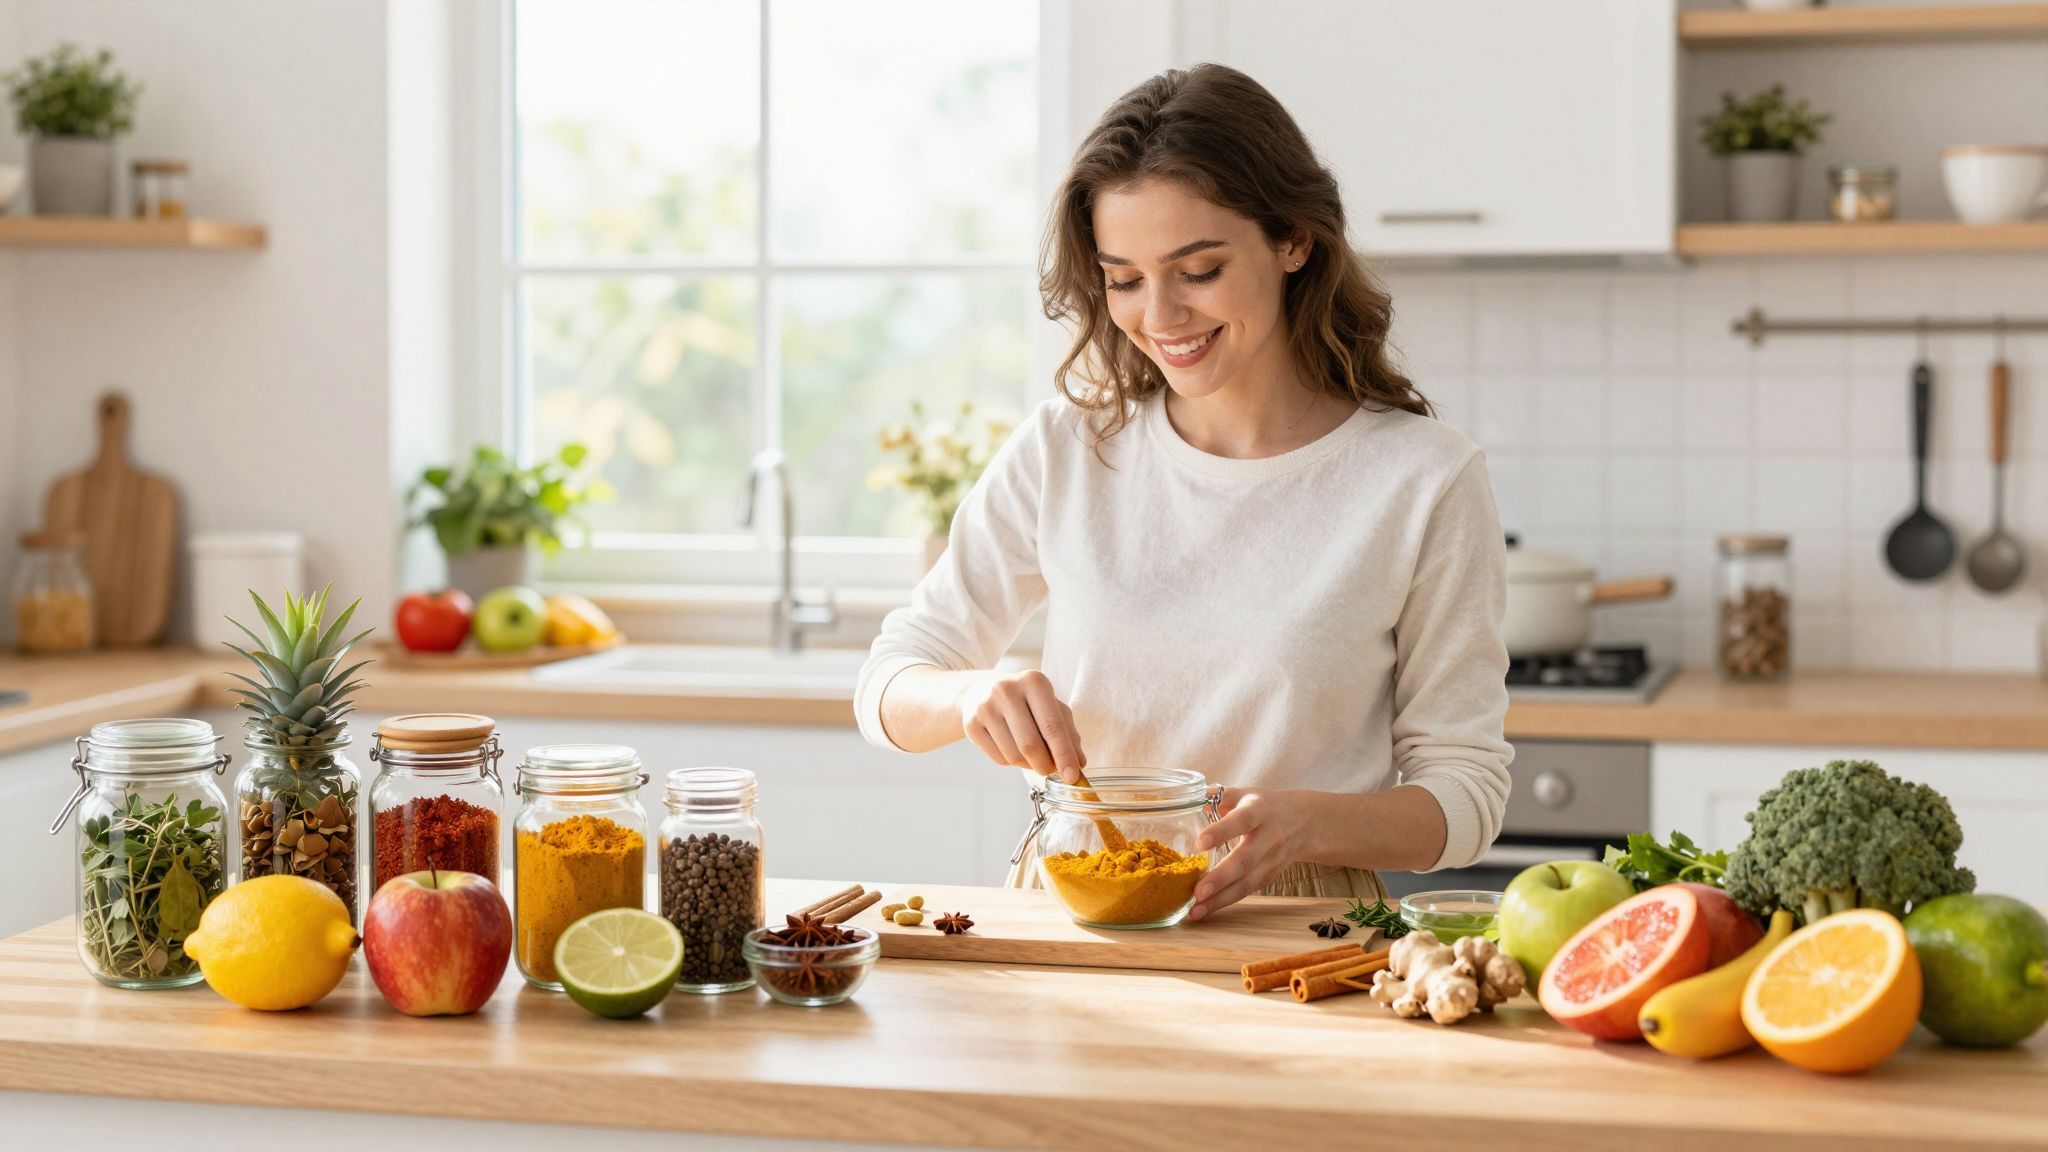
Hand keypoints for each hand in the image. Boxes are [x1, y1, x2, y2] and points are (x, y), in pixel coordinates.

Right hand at [956, 670, 1086, 782]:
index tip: (1072, 776)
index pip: (1052, 726)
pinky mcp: (971, 724)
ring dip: (1028, 765)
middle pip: (1030, 745)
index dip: (1064, 755)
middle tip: (1051, 770)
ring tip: (1031, 755)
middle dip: (1045, 765)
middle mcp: (1007, 690)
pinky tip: (1013, 749)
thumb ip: (1069, 734)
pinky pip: (998, 758)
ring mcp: (985, 707)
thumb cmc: (1025, 702)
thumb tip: (1078, 763)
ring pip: (1013, 755)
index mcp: (1034, 682)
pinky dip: (1012, 762)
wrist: (982, 692)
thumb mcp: (1051, 708)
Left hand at [1187, 788, 1315, 920]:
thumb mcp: (1243, 793)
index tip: (1201, 843)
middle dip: (1221, 877)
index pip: (1242, 820)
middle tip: (1198, 892)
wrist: (1304, 821)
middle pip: (1246, 859)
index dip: (1222, 831)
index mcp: (1259, 810)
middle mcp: (1269, 836)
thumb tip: (1180, 799)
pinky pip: (1247, 891)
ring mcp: (1272, 860)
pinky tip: (1204, 910)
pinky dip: (1225, 902)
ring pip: (1247, 882)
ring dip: (1221, 899)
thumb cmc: (1262, 806)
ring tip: (1196, 910)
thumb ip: (1214, 795)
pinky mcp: (1270, 876)